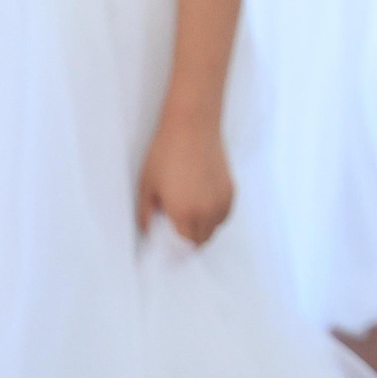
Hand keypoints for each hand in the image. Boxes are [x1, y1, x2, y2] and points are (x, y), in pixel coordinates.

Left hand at [137, 115, 234, 244]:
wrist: (193, 127)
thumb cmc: (166, 153)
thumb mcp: (147, 186)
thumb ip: (145, 214)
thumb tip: (148, 230)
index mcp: (184, 214)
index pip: (184, 245)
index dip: (175, 250)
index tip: (167, 248)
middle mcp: (207, 212)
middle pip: (202, 241)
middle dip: (189, 242)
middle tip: (175, 234)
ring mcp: (222, 201)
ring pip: (215, 228)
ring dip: (203, 230)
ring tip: (189, 220)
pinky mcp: (231, 190)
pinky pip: (224, 214)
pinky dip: (215, 217)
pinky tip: (202, 207)